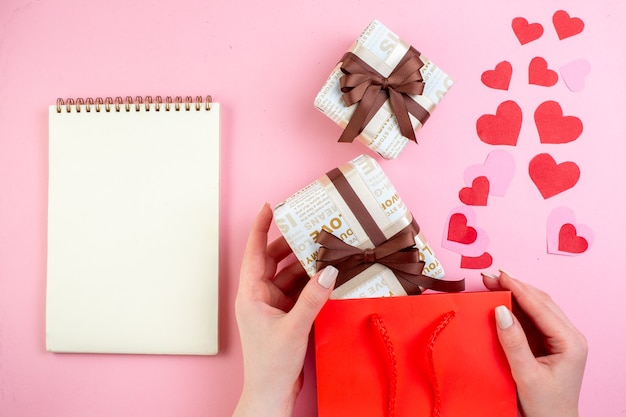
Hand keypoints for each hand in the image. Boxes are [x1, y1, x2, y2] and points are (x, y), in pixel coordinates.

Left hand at [233, 203, 337, 416]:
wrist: (271, 393)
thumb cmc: (271, 364)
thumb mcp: (294, 327)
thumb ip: (313, 297)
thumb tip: (329, 270)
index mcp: (251, 294)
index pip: (254, 252)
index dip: (260, 228)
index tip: (270, 207)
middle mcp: (259, 295)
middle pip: (273, 260)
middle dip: (291, 245)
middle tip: (311, 229)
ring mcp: (272, 305)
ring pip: (288, 275)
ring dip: (305, 265)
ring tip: (325, 251)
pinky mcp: (284, 316)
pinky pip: (298, 291)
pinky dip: (311, 283)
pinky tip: (326, 276)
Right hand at [482, 271, 587, 416]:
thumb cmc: (544, 406)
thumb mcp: (526, 375)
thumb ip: (513, 342)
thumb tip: (500, 311)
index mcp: (570, 341)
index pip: (541, 307)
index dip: (518, 288)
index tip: (498, 275)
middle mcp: (569, 336)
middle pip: (540, 302)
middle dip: (515, 286)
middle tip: (490, 276)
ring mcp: (560, 339)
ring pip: (537, 307)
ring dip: (515, 295)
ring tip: (492, 283)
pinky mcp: (549, 343)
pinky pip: (531, 319)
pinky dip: (515, 309)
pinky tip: (500, 302)